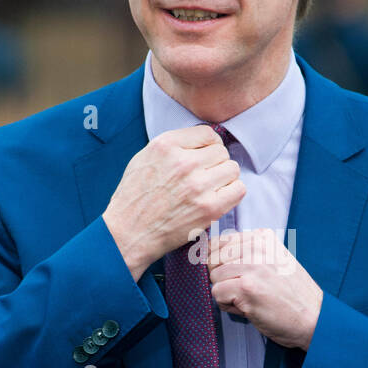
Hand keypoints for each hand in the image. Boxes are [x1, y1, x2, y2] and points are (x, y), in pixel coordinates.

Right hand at [103, 126, 245, 281]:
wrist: (128, 233)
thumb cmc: (134, 198)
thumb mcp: (144, 158)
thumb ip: (173, 146)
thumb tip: (202, 142)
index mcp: (166, 145)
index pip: (208, 134)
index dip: (209, 145)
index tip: (205, 156)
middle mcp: (184, 162)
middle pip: (221, 151)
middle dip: (215, 163)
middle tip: (204, 177)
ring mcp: (198, 186)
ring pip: (232, 169)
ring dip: (224, 178)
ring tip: (210, 188)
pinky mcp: (209, 208)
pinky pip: (238, 189)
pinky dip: (232, 193)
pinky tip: (218, 198)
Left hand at [208, 228, 322, 349]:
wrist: (314, 318)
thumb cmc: (291, 295)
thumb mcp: (273, 261)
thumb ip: (246, 253)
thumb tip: (206, 252)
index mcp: (263, 237)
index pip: (219, 242)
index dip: (222, 264)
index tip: (240, 277)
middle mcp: (257, 246)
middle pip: (212, 258)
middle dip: (223, 278)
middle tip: (247, 290)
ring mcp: (252, 265)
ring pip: (213, 277)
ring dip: (227, 293)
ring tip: (250, 299)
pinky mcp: (247, 287)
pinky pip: (217, 294)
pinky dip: (228, 306)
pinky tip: (249, 308)